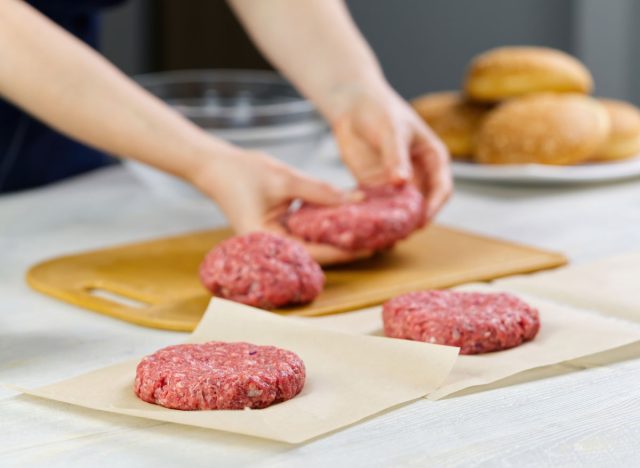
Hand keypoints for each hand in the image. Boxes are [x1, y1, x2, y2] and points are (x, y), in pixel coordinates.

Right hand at [191, 147, 370, 264]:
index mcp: (267, 241)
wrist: (215, 166)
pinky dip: (327, 226)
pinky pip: (307, 232)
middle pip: (317, 253)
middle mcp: (272, 246)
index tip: (371, 245)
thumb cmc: (242, 172)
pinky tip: (349, 219)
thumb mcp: (285, 178)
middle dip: (347, 247)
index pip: (314, 252)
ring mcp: (276, 238)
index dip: (344, 250)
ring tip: (371, 232)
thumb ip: (320, 191)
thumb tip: (356, 199)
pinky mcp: (280, 228)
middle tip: (380, 241)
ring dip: (340, 237)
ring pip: (315, 243)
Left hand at [330, 84, 452, 220]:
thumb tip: (403, 182)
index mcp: (433, 159)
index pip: (442, 188)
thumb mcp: (390, 131)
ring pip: (402, 211)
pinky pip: (380, 208)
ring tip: (384, 237)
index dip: (434, 206)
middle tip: (401, 233)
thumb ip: (396, 157)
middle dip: (414, 221)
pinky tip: (367, 228)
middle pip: (423, 206)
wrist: (353, 105)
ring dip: (394, 224)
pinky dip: (376, 219)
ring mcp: (398, 183)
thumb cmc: (379, 110)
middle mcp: (419, 175)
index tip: (422, 218)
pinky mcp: (376, 187)